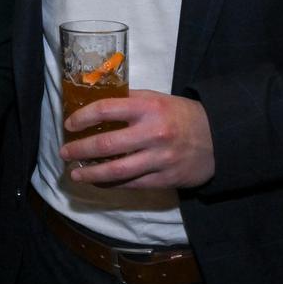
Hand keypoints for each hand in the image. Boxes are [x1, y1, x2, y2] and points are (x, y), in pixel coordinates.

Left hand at [59, 90, 214, 188]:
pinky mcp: (165, 179)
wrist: (219, 138)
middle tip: (64, 153)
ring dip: (91, 174)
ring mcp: (159, 158)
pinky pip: (131, 184)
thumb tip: (93, 103)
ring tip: (75, 174)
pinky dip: (111, 184)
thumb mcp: (157, 99)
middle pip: (106, 145)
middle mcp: (152, 133)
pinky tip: (99, 181)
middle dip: (80, 150)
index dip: (82, 118)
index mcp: (148, 107)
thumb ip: (128, 101)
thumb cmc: (181, 115)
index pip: (105, 109)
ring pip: (116, 171)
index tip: (69, 125)